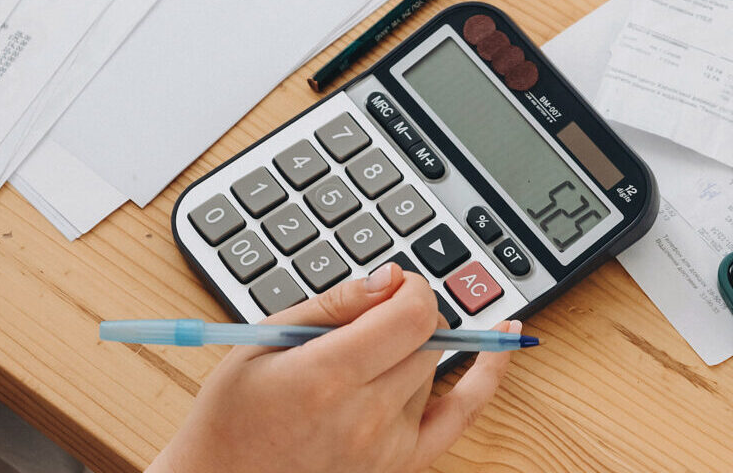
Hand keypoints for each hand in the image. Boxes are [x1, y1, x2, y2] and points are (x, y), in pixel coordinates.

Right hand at [149, 264, 514, 472]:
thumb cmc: (230, 418)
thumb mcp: (261, 342)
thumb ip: (332, 305)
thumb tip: (390, 277)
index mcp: (327, 377)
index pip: (412, 314)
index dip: (409, 288)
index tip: (390, 285)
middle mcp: (365, 416)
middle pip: (427, 339)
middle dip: (408, 315)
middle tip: (370, 317)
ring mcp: (387, 448)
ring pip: (434, 371)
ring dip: (415, 351)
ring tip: (366, 358)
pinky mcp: (399, 467)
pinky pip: (461, 416)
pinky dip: (486, 379)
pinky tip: (502, 345)